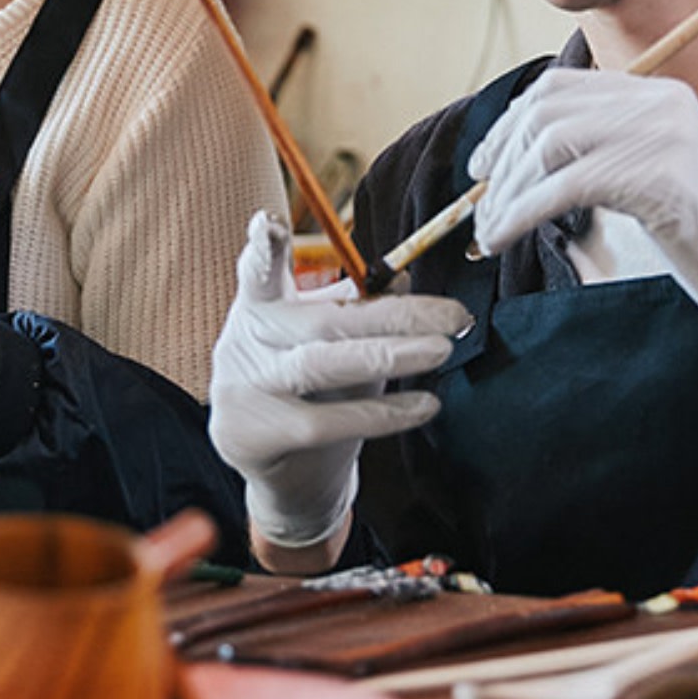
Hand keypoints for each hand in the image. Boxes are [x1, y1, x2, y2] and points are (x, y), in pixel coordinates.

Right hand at [209, 212, 470, 548]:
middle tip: (452, 315)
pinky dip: (384, 413)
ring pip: (321, 365)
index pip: (258, 272)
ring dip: (389, 356)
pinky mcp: (257, 435)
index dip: (263, 249)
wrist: (283, 474)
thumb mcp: (327, 341)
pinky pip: (327, 422)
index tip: (269, 224)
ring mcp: (245, 388)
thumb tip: (406, 278)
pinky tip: (426, 405)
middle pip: (319, 320)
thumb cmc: (311, 392)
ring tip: (441, 350)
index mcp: (258, 307)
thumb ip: (355, 308)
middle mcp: (245, 341)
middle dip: (392, 315)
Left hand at [469, 69, 697, 380]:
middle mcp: (659, 102)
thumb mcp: (650, 177)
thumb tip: (510, 159)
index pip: (560, 87)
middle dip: (500, 158)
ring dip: (505, 193)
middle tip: (480, 204)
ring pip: (547, 146)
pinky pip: (563, 186)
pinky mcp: (658, 176)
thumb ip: (599, 151)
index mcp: (658, 94)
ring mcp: (662, 134)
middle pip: (546, 110)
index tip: (485, 166)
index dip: (510, 123)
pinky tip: (503, 237)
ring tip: (489, 232)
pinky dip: (520, 212)